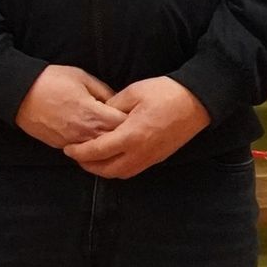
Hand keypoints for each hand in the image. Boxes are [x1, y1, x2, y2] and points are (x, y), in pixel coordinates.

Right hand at [14, 64, 126, 147]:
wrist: (19, 93)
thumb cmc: (51, 81)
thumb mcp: (83, 77)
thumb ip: (105, 91)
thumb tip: (117, 102)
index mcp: (94, 114)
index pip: (124, 124)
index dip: (132, 119)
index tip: (134, 114)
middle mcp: (85, 133)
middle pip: (115, 141)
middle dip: (123, 134)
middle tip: (127, 126)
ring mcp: (72, 141)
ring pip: (99, 151)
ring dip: (106, 143)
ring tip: (111, 134)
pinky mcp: (61, 145)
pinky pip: (82, 151)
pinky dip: (90, 147)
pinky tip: (92, 138)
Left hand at [63, 77, 209, 178]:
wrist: (199, 101)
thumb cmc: (165, 93)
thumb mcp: (132, 93)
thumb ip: (110, 107)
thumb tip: (97, 117)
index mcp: (131, 136)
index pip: (97, 151)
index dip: (79, 152)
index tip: (67, 149)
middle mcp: (141, 152)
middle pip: (108, 170)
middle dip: (88, 166)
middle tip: (76, 156)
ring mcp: (152, 157)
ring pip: (122, 174)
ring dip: (104, 170)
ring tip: (92, 158)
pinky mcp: (160, 157)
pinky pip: (134, 170)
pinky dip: (119, 168)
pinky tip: (112, 157)